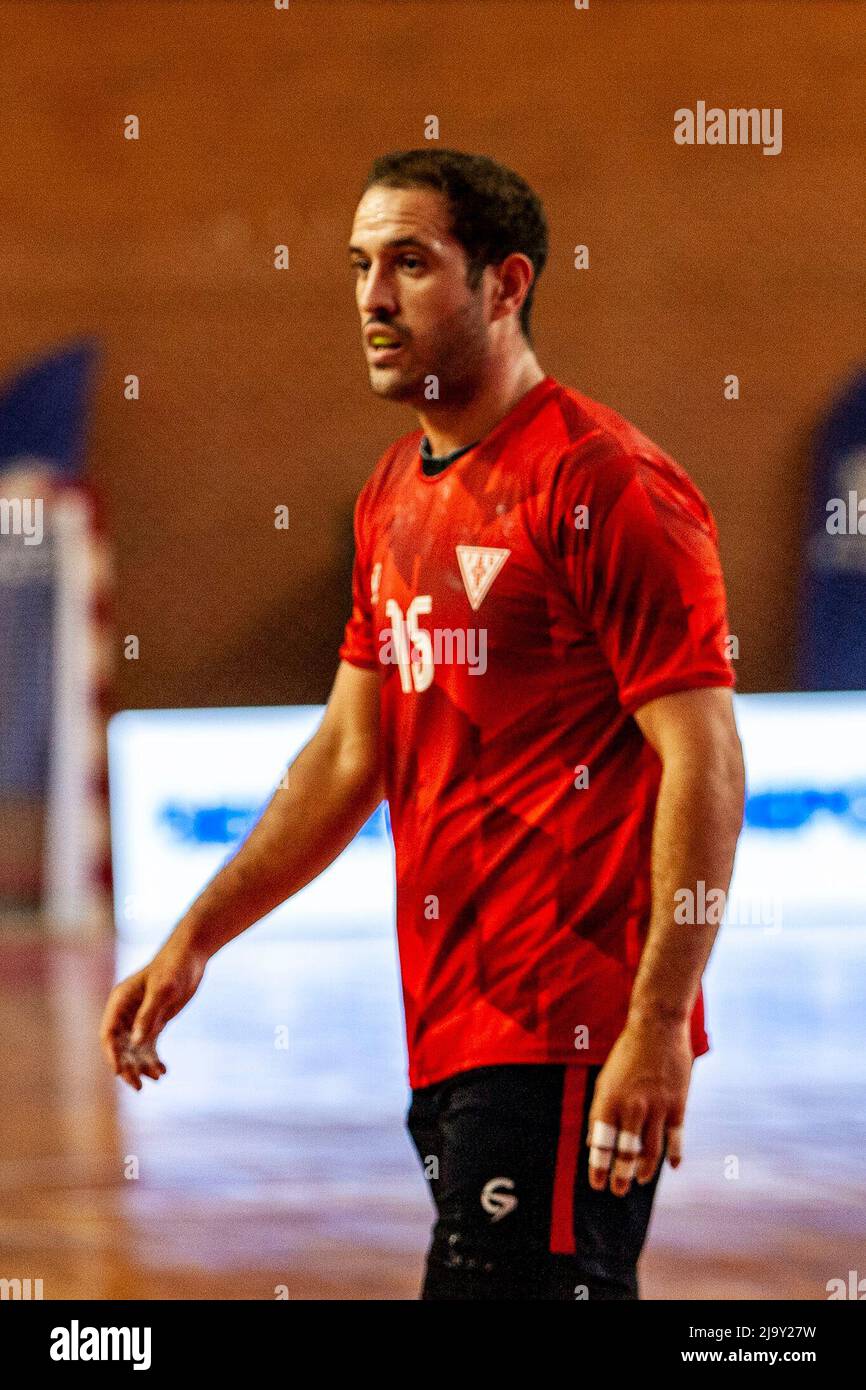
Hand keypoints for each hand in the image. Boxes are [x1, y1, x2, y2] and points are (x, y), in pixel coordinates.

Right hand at [99, 935, 207, 1090]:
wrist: (192, 955)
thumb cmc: (174, 967)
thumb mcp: (162, 990)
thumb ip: (148, 1015)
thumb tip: (137, 1042)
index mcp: (120, 1001)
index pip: (108, 1034)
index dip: (111, 1055)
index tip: (119, 1072)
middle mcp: (126, 1012)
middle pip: (120, 1047)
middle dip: (127, 1067)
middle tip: (138, 1086)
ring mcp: (140, 1018)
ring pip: (135, 1050)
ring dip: (142, 1066)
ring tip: (157, 1077)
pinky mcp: (155, 1021)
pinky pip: (149, 1046)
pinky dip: (154, 1059)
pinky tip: (163, 1071)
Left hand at [586, 1014, 693, 1195]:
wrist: (657, 1028)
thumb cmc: (627, 1054)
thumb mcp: (605, 1080)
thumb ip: (601, 1111)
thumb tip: (594, 1142)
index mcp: (609, 1100)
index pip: (601, 1144)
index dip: (599, 1167)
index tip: (598, 1185)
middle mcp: (632, 1107)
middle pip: (626, 1152)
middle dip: (621, 1175)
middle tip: (618, 1191)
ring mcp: (656, 1107)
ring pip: (650, 1150)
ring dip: (644, 1169)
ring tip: (639, 1179)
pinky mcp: (677, 1104)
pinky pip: (675, 1138)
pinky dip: (674, 1155)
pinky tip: (672, 1166)